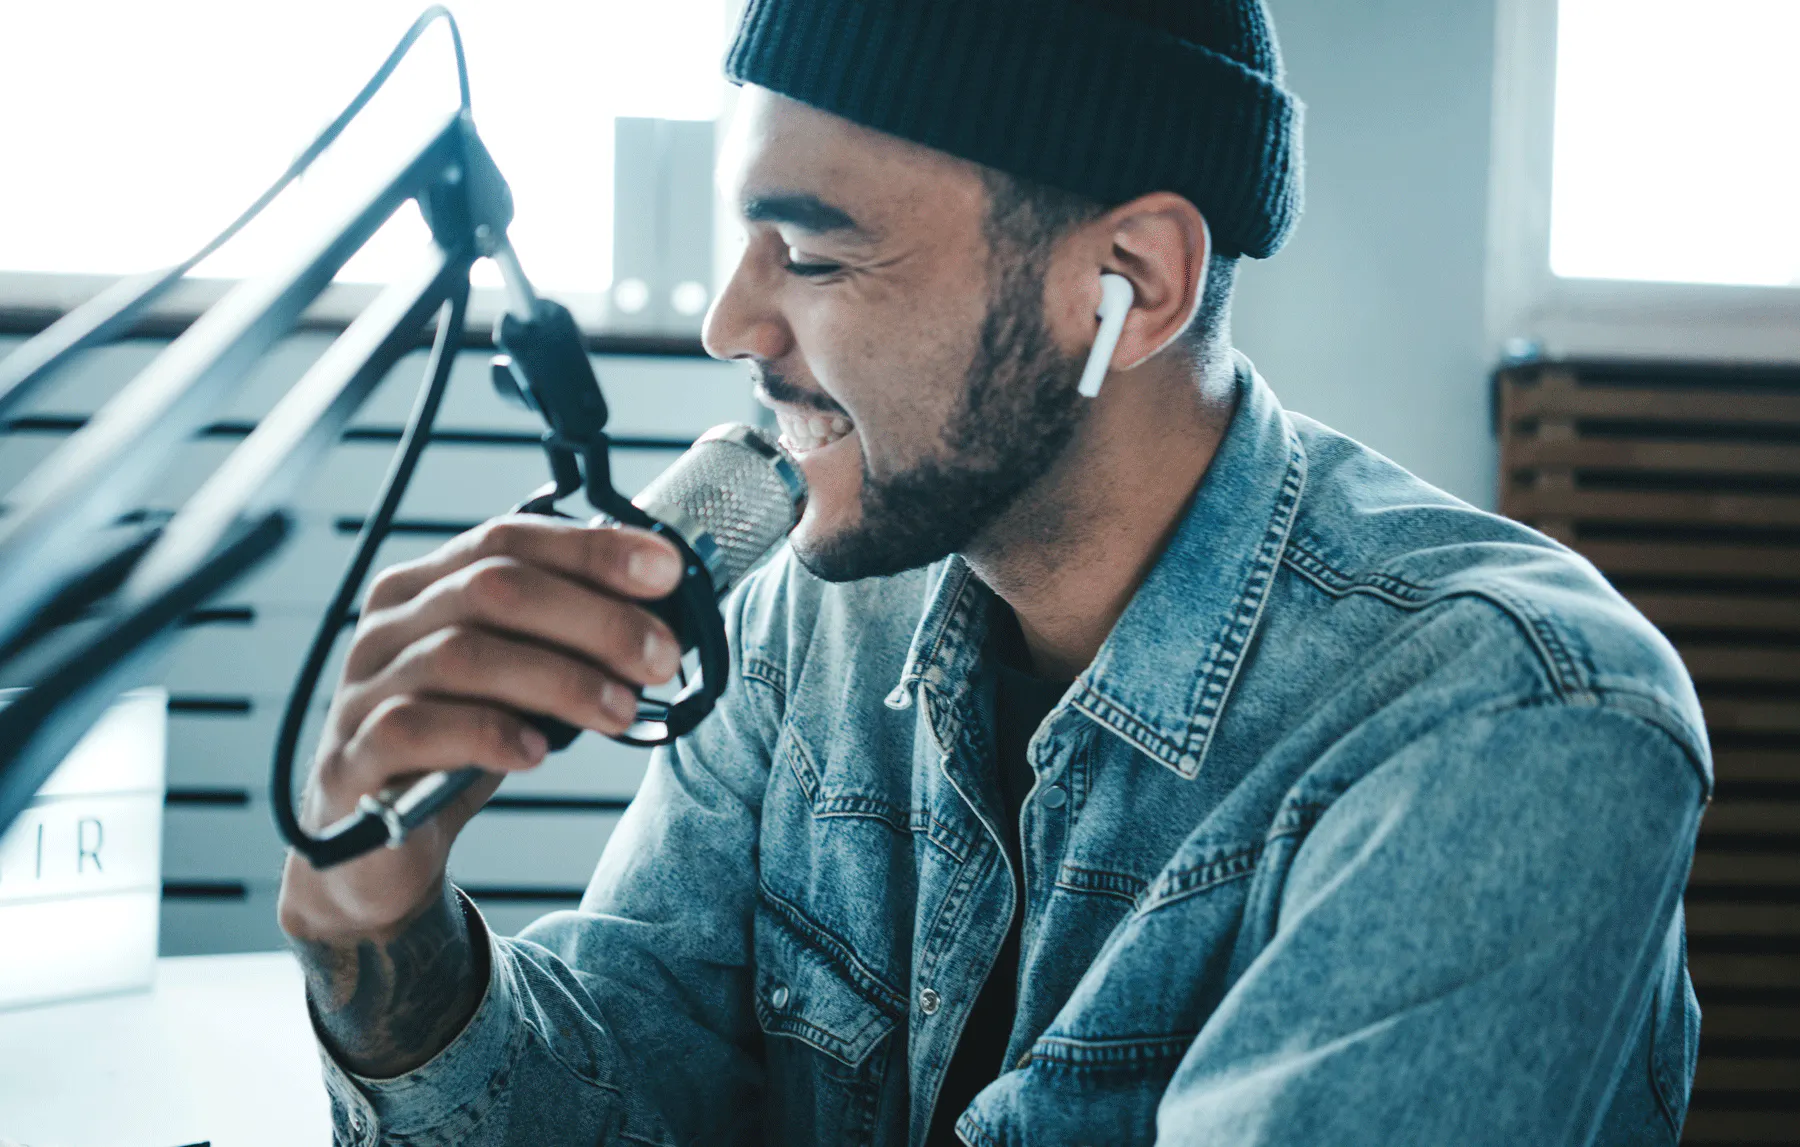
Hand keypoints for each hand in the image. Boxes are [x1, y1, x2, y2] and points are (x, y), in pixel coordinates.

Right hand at [276, 514, 681, 1073]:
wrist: (379, 845)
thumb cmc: (461, 742)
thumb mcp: (521, 679)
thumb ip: (566, 641)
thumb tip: (661, 619)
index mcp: (427, 585)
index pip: (509, 538)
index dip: (591, 550)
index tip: (666, 572)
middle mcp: (389, 625)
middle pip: (494, 589)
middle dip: (593, 618)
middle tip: (660, 657)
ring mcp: (362, 689)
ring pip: (463, 655)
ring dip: (559, 680)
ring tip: (620, 711)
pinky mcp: (351, 759)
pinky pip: (415, 729)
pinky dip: (487, 734)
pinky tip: (536, 752)